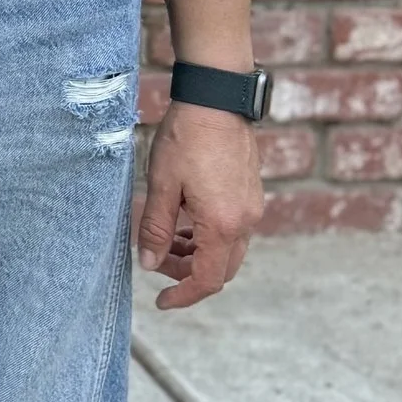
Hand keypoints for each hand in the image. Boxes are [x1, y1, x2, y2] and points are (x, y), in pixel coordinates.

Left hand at [136, 101, 263, 308]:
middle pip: (221, 269)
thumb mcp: (161, 185)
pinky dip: (210, 236)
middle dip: (188, 274)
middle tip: (157, 260)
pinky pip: (234, 229)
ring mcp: (252, 207)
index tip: (161, 301)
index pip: (207, 280)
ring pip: (228, 250)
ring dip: (199, 254)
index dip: (183, 296)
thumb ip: (155, 229)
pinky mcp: (251, 193)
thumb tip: (148, 264)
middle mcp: (245, 221)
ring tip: (168, 238)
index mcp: (222, 225)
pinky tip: (186, 220)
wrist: (217, 100)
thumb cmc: (187, 139)